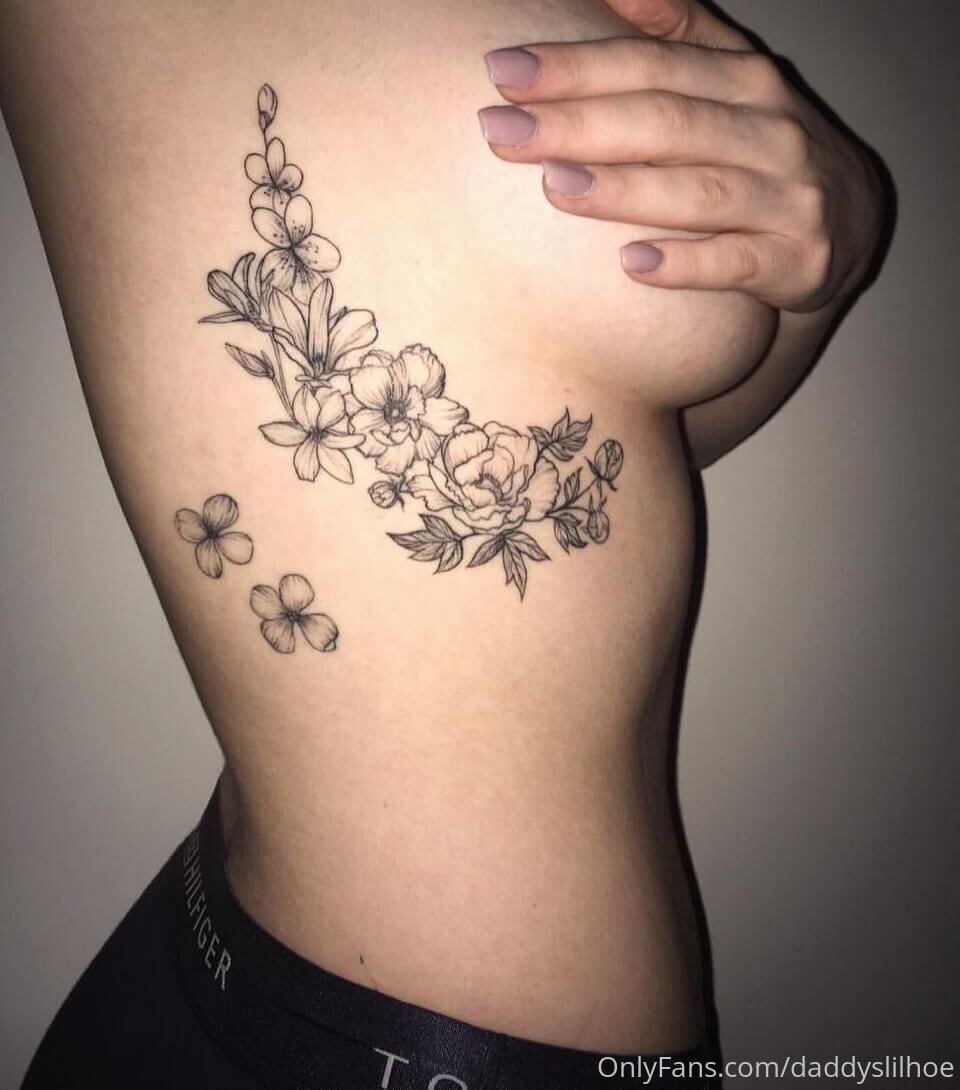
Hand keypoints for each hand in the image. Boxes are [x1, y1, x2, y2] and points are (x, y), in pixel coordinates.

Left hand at [478, 0, 883, 312]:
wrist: (850, 227)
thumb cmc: (765, 149)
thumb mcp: (734, 79)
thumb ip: (680, 32)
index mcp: (744, 79)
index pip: (650, 63)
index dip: (576, 65)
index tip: (501, 72)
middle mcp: (770, 130)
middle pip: (667, 120)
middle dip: (579, 123)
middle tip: (500, 131)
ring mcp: (787, 198)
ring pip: (699, 191)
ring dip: (624, 189)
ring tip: (554, 186)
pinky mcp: (797, 260)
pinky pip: (736, 264)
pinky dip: (685, 264)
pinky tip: (630, 265)